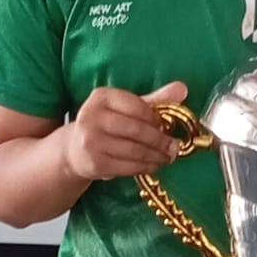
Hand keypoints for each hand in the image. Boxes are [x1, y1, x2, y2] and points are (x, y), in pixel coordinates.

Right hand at [61, 80, 187, 182]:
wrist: (74, 149)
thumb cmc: (106, 125)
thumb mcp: (126, 108)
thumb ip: (154, 100)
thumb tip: (182, 89)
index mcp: (102, 97)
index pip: (138, 106)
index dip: (156, 119)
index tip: (167, 126)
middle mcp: (92, 116)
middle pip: (137, 130)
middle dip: (160, 141)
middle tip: (174, 147)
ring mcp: (92, 141)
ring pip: (135, 150)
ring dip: (157, 156)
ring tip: (167, 157)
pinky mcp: (95, 163)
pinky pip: (129, 167)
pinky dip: (146, 167)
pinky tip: (154, 165)